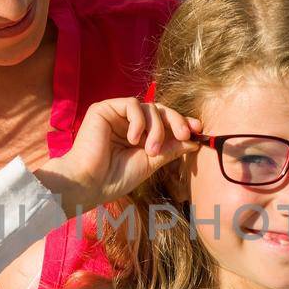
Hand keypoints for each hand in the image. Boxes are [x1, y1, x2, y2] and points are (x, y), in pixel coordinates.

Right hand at [35, 97, 200, 213]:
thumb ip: (170, 149)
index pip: (165, 123)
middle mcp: (128, 123)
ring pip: (149, 107)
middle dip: (176, 122)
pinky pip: (132, 104)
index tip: (198, 130)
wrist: (89, 183)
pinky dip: (139, 121)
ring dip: (156, 129)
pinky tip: (133, 138)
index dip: (182, 123)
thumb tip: (195, 141)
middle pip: (161, 111)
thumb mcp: (150, 162)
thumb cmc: (115, 178)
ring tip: (149, 150)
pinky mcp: (104, 109)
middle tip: (184, 135)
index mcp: (139, 136)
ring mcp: (116, 115)